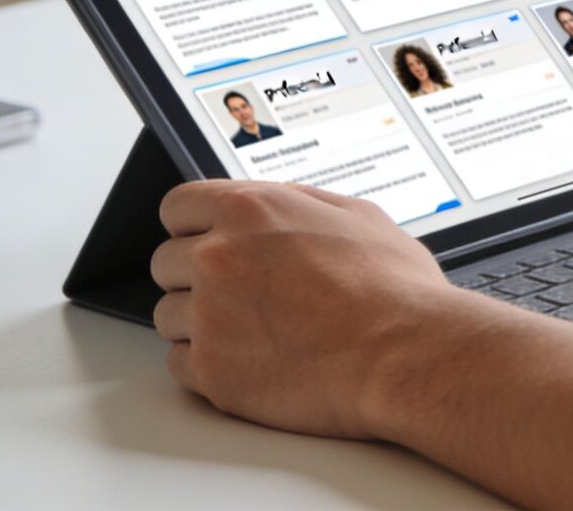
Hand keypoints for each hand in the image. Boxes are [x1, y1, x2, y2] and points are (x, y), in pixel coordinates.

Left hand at [152, 179, 473, 440]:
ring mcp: (209, 316)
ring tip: (253, 332)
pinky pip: (179, 364)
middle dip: (196, 277)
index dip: (193, 226)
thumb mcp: (357, 215)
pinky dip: (207, 366)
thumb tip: (277, 204)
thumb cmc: (395, 290)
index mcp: (249, 210)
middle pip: (165, 263)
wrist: (407, 355)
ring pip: (168, 316)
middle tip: (241, 294)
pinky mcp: (211, 370)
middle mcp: (218, 257)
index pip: (177, 207)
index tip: (205, 241)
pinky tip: (250, 360)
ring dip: (200, 323)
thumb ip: (299, 203)